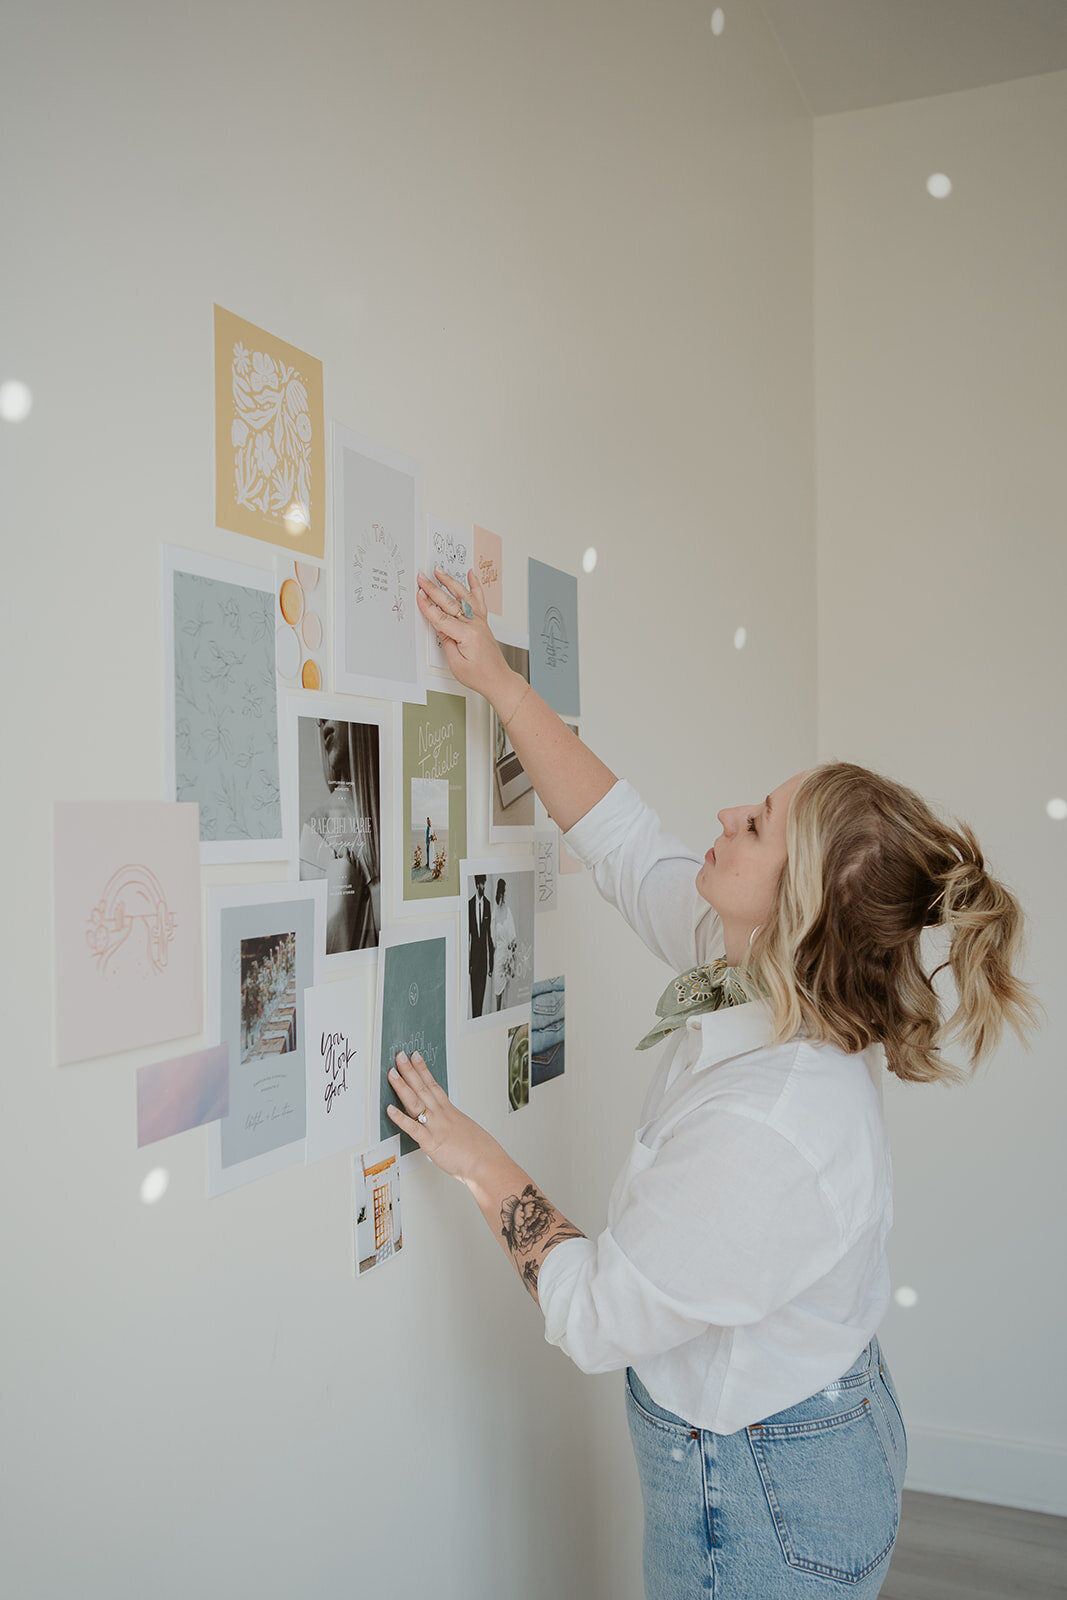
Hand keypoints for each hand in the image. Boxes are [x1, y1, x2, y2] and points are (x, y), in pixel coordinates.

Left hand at [386, 1050, 501, 1184]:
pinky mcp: (431, 1142)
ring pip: (416, 1102)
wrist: (487, 1163)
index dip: (423, 1070)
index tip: (416, 1058)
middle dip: (409, 1070)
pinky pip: (413, 1128)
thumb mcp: (466, 1131)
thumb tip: (447, 1128)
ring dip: (402, 1086)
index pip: (434, 1085)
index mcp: (450, 1112)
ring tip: (392, 1073)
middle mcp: (442, 1115)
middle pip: (423, 1088)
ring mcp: (436, 1127)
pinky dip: (400, 1119)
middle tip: (399, 1056)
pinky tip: (390, 1110)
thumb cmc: (480, 1151)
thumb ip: (453, 1127)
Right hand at [416, 567, 518, 706]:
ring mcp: (480, 621)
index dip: (428, 607)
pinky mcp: (483, 622)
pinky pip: (479, 599)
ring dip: (450, 582)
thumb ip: (446, 641)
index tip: (418, 595)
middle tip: (422, 578)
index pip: (441, 618)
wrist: (498, 679)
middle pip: (450, 603)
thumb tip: (438, 626)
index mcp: (467, 635)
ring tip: (439, 571)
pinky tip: (471, 574)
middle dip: (433, 589)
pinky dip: (475, 585)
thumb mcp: (456, 663)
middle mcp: (475, 624)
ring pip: (463, 596)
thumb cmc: (480, 676)